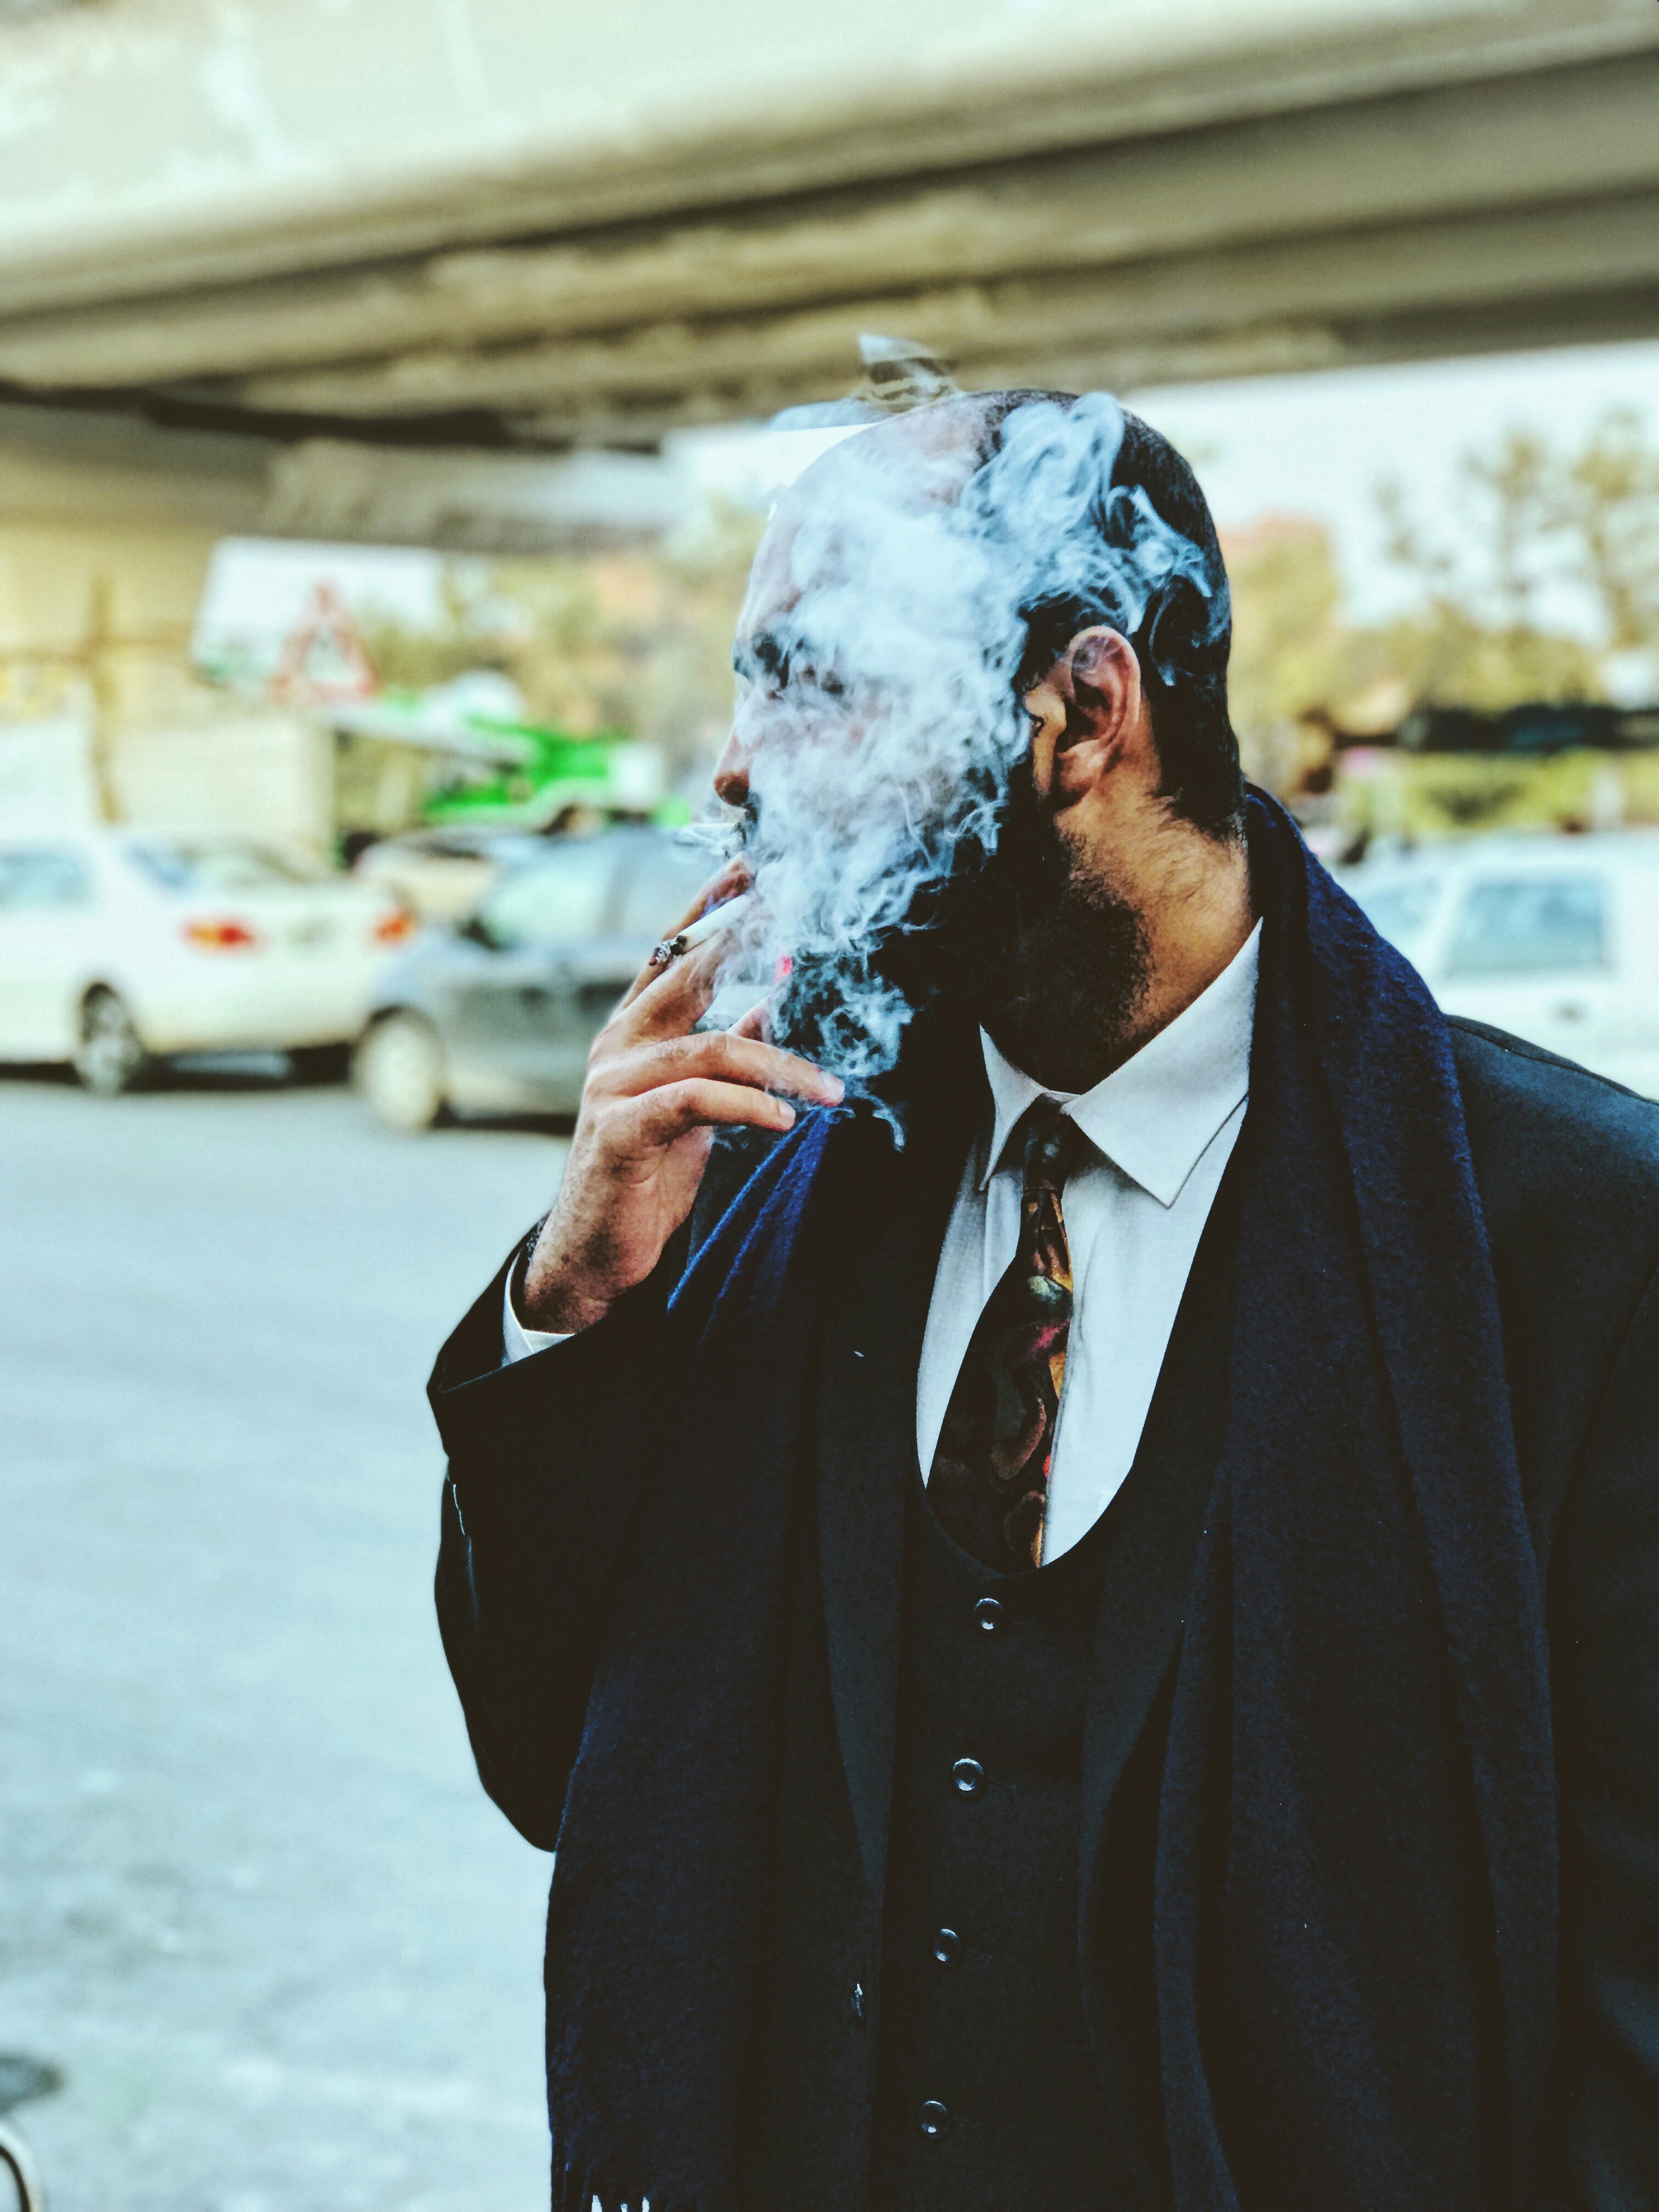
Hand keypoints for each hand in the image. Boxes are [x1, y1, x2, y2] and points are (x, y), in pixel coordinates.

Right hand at [521, 869, 841, 1332]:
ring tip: (832, 1090)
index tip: (752, 864)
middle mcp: (617, 1046)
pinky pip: (694, 1100)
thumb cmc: (647, 1174)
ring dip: (782, 1064)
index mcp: (634, 1031)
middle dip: (743, 937)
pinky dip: (748, 1105)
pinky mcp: (618, 1129)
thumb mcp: (696, 1103)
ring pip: (710, 1047)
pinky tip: (785, 1119)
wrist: (595, 1254)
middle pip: (686, 973)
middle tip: (798, 910)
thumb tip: (774, 995)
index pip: (672, 951)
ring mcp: (611, 1084)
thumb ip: (728, 1048)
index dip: (710, 906)